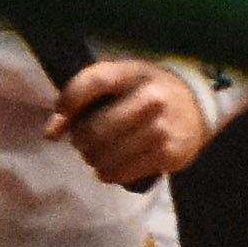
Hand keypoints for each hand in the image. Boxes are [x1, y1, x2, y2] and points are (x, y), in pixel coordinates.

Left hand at [45, 59, 207, 186]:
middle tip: (82, 143)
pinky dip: (109, 173)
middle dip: (80, 141)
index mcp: (134, 73)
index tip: (58, 123)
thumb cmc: (146, 88)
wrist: (196, 103)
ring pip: (108, 155)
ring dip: (93, 159)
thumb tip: (50, 132)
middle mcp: (150, 99)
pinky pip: (125, 172)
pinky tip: (109, 167)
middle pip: (96, 129)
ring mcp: (161, 129)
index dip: (67, 103)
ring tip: (96, 156)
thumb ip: (83, 96)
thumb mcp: (119, 79)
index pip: (92, 82)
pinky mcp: (169, 155)